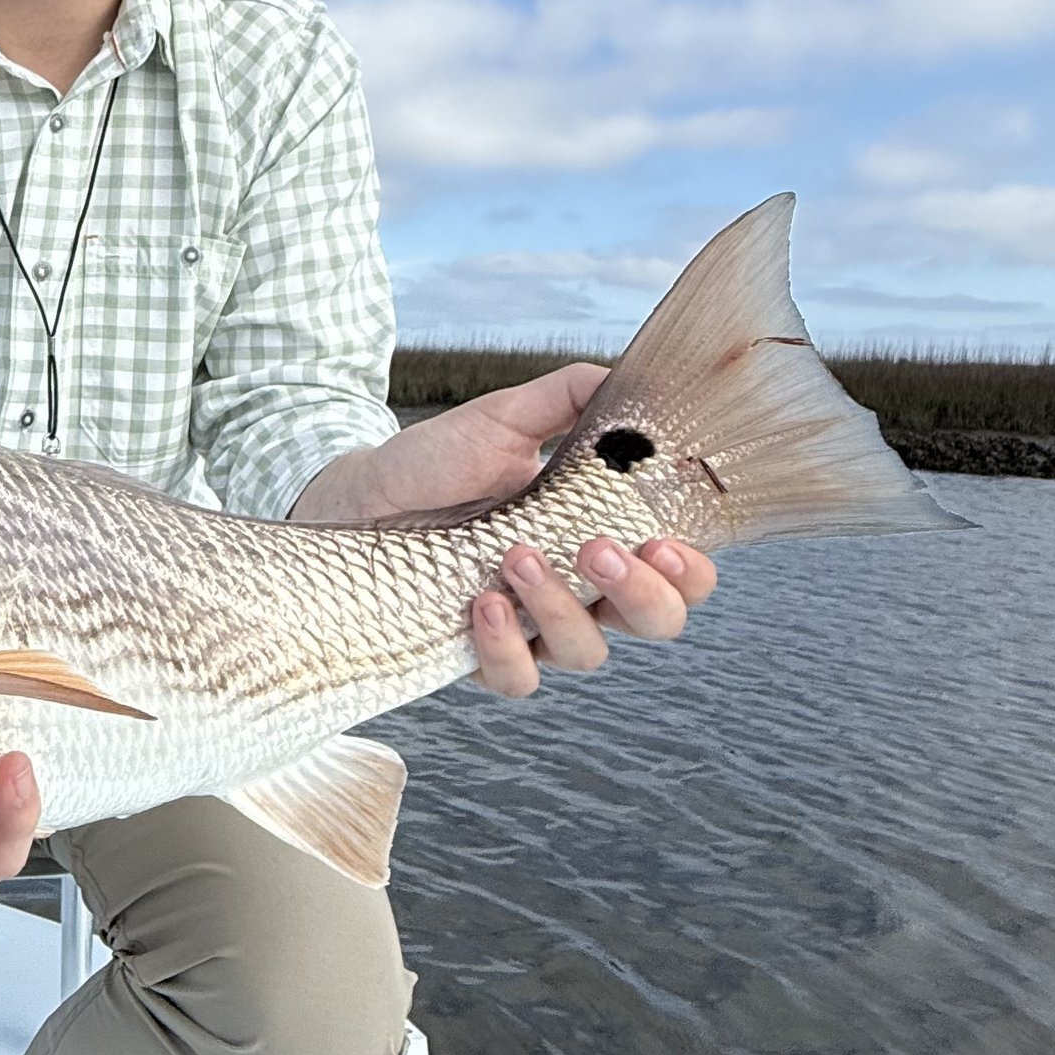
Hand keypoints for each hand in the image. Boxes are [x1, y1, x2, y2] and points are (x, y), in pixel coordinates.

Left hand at [292, 362, 717, 696]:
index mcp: (601, 534)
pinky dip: (508, 648)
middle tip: (598, 551)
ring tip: (514, 556)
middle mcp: (580, 589)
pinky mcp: (484, 651)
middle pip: (655, 623)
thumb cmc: (439, 459)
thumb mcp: (505, 418)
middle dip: (642, 595)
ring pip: (587, 652)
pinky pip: (519, 679)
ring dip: (559, 607)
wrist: (365, 491)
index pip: (677, 574)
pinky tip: (482, 603)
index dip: (688, 571)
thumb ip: (568, 396)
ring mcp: (535, 625)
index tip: (660, 541)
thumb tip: (620, 375)